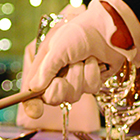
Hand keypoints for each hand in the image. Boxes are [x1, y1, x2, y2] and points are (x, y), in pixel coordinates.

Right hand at [23, 0, 139, 106]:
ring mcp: (77, 80)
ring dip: (79, 75)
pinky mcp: (93, 81)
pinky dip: (93, 73)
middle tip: (61, 77)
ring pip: (74, 95)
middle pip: (53, 98)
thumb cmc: (79, 32)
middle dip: (59, 88)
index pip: (33, 91)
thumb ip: (46, 70)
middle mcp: (58, 75)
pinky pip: (91, 88)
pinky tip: (96, 61)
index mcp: (44, 66)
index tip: (35, 112)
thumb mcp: (57, 48)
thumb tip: (34, 88)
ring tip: (83, 58)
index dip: (32, 103)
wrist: (107, 27)